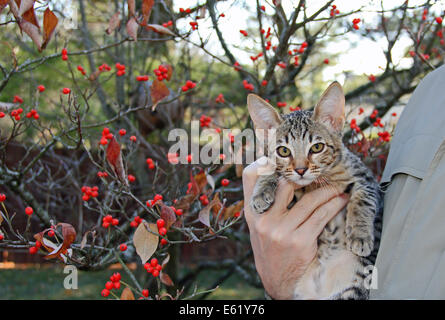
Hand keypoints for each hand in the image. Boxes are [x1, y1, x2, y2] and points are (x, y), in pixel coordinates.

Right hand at [242, 157, 348, 299]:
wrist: (277, 281)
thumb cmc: (270, 249)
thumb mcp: (258, 226)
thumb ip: (264, 203)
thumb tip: (276, 175)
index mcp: (251, 212)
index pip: (250, 178)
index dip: (263, 162)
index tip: (278, 156)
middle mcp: (264, 219)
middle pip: (286, 184)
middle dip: (304, 176)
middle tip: (318, 170)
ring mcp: (282, 230)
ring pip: (310, 200)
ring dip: (328, 191)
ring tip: (338, 186)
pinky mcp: (300, 240)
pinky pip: (321, 216)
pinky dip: (334, 205)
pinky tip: (341, 200)